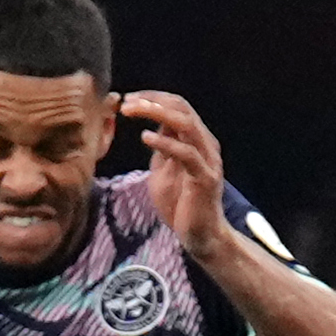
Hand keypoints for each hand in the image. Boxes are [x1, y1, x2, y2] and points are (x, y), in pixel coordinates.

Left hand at [122, 88, 235, 257]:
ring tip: (131, 111)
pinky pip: (186, 154)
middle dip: (152, 101)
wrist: (200, 236)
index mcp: (196, 140)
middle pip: (182, 108)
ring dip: (157, 114)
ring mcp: (208, 160)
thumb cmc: (180, 204)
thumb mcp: (164, 170)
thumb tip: (152, 128)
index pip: (178, 106)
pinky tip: (145, 137)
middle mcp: (206, 144)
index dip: (153, 98)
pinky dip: (165, 143)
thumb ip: (162, 149)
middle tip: (126, 102)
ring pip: (186, 124)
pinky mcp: (205, 178)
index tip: (128, 98)